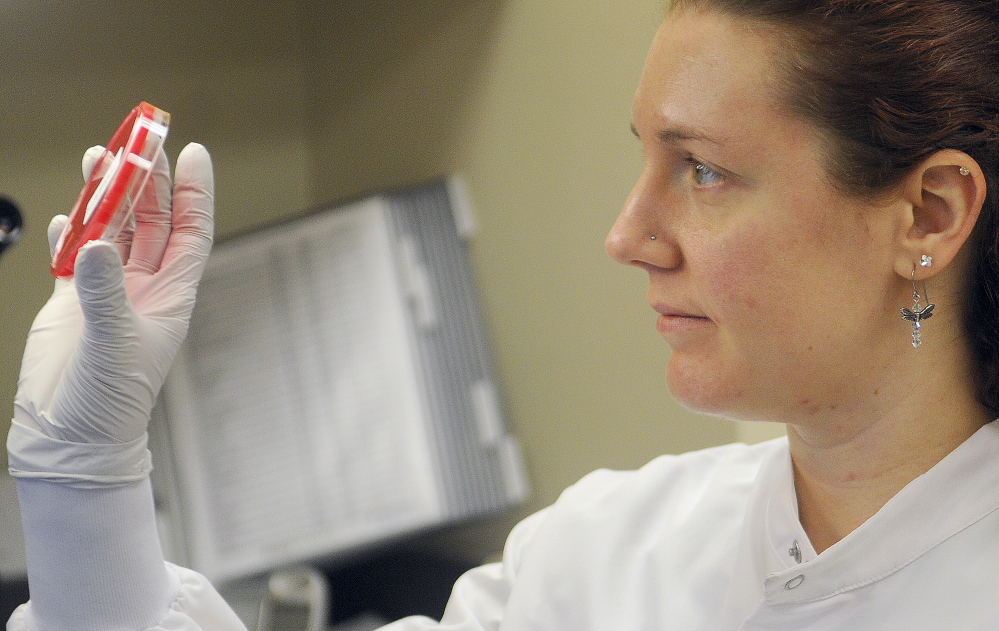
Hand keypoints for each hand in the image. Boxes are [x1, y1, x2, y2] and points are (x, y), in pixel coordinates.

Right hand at [11, 142, 212, 446]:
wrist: (71, 438)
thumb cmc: (110, 401)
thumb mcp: (113, 342)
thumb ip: (103, 290)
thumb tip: (95, 239)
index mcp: (171, 296)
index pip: (191, 232)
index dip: (195, 192)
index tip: (194, 152)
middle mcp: (144, 289)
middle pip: (151, 221)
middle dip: (146, 181)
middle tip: (137, 141)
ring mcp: (108, 294)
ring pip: (112, 231)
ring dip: (107, 197)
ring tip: (99, 159)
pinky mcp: (72, 304)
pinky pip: (74, 256)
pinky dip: (72, 234)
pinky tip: (69, 213)